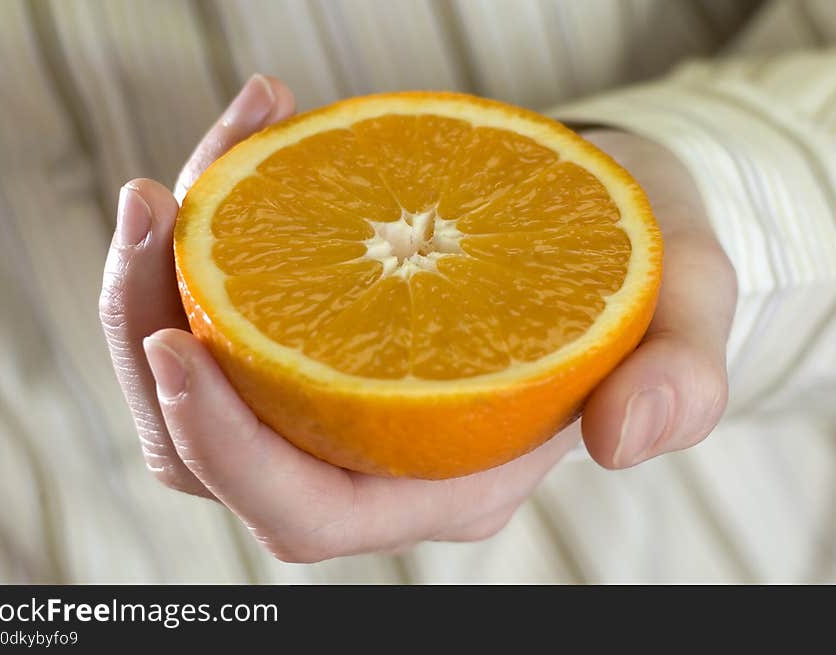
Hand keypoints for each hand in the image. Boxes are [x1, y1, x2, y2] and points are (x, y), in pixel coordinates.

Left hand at [99, 77, 735, 562]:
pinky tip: (249, 133)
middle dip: (146, 347)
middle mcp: (372, 453)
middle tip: (151, 212)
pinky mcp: (312, 327)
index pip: (308, 511)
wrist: (606, 225)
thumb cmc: (642, 272)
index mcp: (449, 477)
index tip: (177, 343)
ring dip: (149, 287)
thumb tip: (627, 440)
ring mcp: (332, 393)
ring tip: (171, 179)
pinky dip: (212, 228)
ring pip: (195, 385)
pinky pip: (226, 306)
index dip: (229, 453)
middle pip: (209, 460)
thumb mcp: (689, 312)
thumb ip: (682, 382)